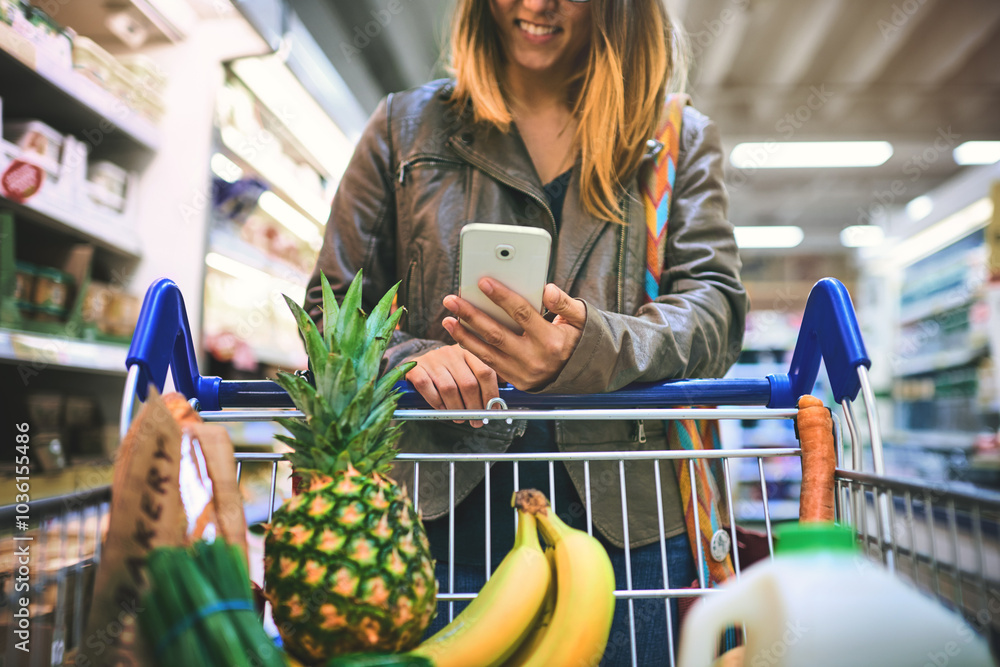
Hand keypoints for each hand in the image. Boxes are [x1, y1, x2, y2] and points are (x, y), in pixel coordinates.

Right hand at [405, 344, 498, 426]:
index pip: (486, 372)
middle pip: (468, 383)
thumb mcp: (470, 369)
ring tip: (460, 418)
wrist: (420, 363)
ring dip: (456, 408)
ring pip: (449, 388)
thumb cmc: (451, 372)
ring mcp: (433, 359)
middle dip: (475, 407)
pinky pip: (427, 387)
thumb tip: (504, 398)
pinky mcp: (416, 368)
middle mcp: (451, 352)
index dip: (491, 394)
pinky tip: (442, 409)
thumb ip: (488, 378)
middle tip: (477, 421)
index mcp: (469, 351)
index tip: (493, 410)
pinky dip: (436, 402)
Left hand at [441, 279, 586, 390]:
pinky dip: (472, 349)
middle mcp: (535, 358)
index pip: (522, 314)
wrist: (582, 375)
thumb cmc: (577, 340)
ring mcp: (523, 372)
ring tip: (447, 319)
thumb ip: (564, 303)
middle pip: (497, 333)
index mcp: (551, 340)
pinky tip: (460, 335)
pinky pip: (489, 363)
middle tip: (452, 300)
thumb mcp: (580, 319)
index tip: (483, 282)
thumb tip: (547, 289)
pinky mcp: (515, 380)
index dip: (501, 297)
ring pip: (487, 352)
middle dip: (471, 315)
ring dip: (464, 335)